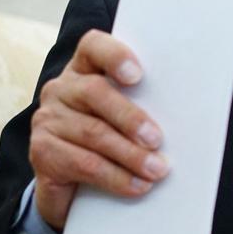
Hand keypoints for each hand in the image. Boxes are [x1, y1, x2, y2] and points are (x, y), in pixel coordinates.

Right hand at [29, 29, 168, 229]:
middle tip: (157, 139)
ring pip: (93, 133)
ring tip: (156, 170)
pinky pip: (83, 163)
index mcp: (85, 70)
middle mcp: (61, 89)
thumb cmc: (114, 140)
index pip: (93, 47)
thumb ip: (147, 106)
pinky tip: (137, 186)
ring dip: (130, 155)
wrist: (75, 186)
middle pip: (95, 92)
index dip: (114, 56)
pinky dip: (115, 177)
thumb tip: (190, 117)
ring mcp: (48, 119)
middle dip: (131, 117)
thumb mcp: (129, 119)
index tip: (137, 75)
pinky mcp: (42, 152)